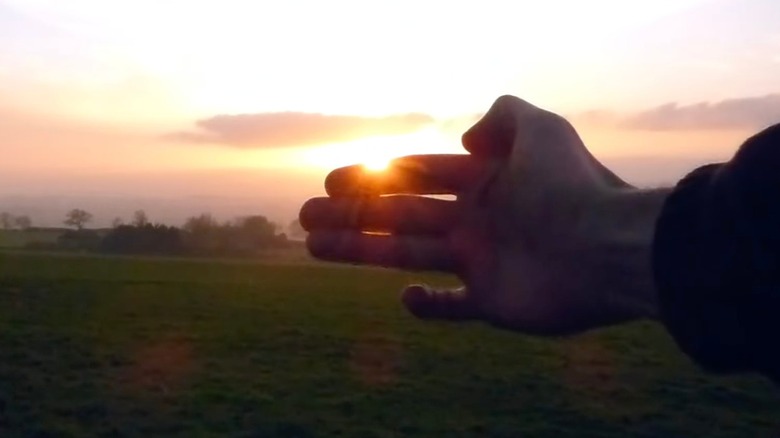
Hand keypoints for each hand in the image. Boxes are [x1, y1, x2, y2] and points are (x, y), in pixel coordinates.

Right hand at [300, 95, 662, 334]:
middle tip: (305, 216)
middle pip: (400, 216)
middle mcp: (477, 221)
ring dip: (360, 250)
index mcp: (483, 182)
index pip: (417, 176)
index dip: (373, 176)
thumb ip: (504, 116)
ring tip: (312, 246)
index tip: (332, 180)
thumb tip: (466, 138)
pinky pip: (451, 307)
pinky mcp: (492, 304)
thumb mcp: (541, 129)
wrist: (610, 249)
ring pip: (407, 255)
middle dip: (352, 215)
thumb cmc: (572, 188)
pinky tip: (407, 296)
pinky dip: (428, 306)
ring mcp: (482, 263)